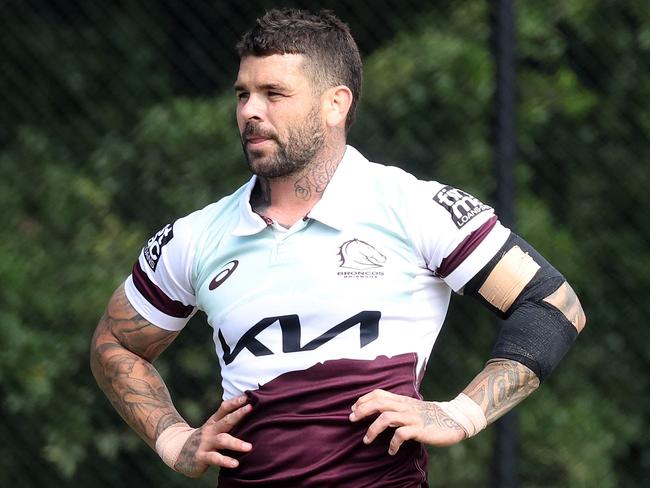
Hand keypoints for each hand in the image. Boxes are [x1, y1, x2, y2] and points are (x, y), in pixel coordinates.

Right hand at [174, 395, 252, 476]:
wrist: (177, 451)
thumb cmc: (204, 440)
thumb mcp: (213, 428)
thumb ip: (227, 423)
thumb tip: (250, 415)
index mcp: (213, 422)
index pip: (224, 408)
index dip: (235, 401)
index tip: (248, 396)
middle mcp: (210, 430)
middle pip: (225, 420)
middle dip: (238, 414)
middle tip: (250, 408)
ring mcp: (205, 443)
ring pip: (222, 440)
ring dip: (236, 443)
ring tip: (249, 447)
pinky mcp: (201, 457)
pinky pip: (214, 458)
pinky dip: (225, 461)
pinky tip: (235, 464)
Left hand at [349, 389, 466, 454]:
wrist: (454, 418)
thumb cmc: (430, 415)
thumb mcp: (411, 407)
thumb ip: (396, 407)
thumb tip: (377, 411)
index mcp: (402, 400)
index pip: (379, 393)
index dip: (364, 399)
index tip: (353, 409)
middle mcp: (405, 406)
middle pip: (378, 403)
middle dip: (362, 410)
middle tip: (351, 420)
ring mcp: (412, 417)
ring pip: (386, 418)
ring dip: (373, 429)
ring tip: (366, 440)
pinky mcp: (420, 429)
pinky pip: (401, 435)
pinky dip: (393, 443)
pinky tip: (391, 451)